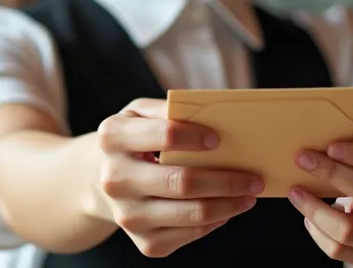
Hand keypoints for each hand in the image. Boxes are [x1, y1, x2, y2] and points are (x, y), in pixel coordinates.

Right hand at [92, 98, 263, 256]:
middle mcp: (115, 180)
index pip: (163, 135)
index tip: (218, 139)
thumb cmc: (131, 140)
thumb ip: (168, 109)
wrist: (98, 180)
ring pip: (191, 214)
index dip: (194, 137)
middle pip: (181, 182)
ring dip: (228, 205)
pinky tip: (227, 208)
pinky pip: (190, 234)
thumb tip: (212, 117)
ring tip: (249, 195)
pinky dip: (215, 221)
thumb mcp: (138, 113)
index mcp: (113, 138)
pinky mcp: (144, 242)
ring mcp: (128, 216)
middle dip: (226, 180)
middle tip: (254, 177)